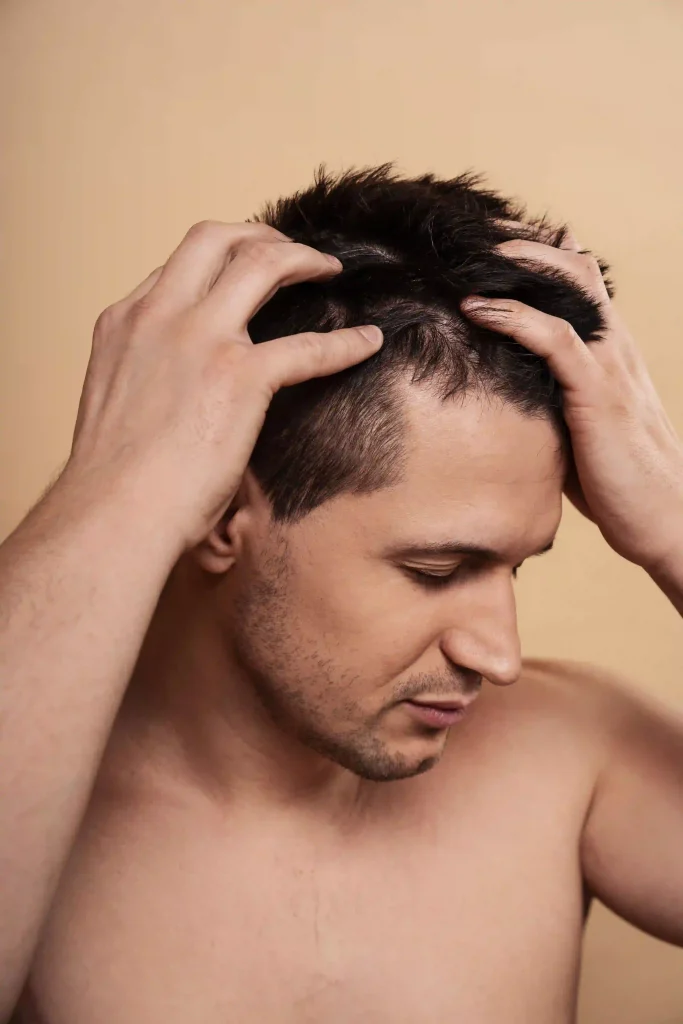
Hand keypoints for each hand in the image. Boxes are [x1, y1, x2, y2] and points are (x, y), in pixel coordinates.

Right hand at [66, 221, 382, 550]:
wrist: (113, 514)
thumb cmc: (114, 482)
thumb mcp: (117, 406)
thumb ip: (149, 377)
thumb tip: (179, 395)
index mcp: (123, 324)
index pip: (173, 269)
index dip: (213, 264)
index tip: (237, 274)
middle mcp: (158, 315)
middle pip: (214, 239)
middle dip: (258, 234)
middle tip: (287, 250)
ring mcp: (199, 339)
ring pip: (261, 262)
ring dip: (302, 257)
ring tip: (328, 269)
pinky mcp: (239, 376)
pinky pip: (308, 347)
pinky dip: (346, 342)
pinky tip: (368, 342)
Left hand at [460, 230, 682, 572]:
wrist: (664, 518)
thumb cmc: (617, 481)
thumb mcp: (580, 426)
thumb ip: (554, 396)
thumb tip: (510, 389)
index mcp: (611, 351)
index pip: (580, 282)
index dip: (539, 256)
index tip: (490, 245)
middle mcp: (614, 346)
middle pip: (574, 268)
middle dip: (522, 244)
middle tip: (470, 234)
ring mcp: (610, 365)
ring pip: (568, 289)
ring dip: (514, 265)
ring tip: (466, 255)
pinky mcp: (598, 394)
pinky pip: (554, 339)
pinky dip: (513, 316)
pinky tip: (476, 307)